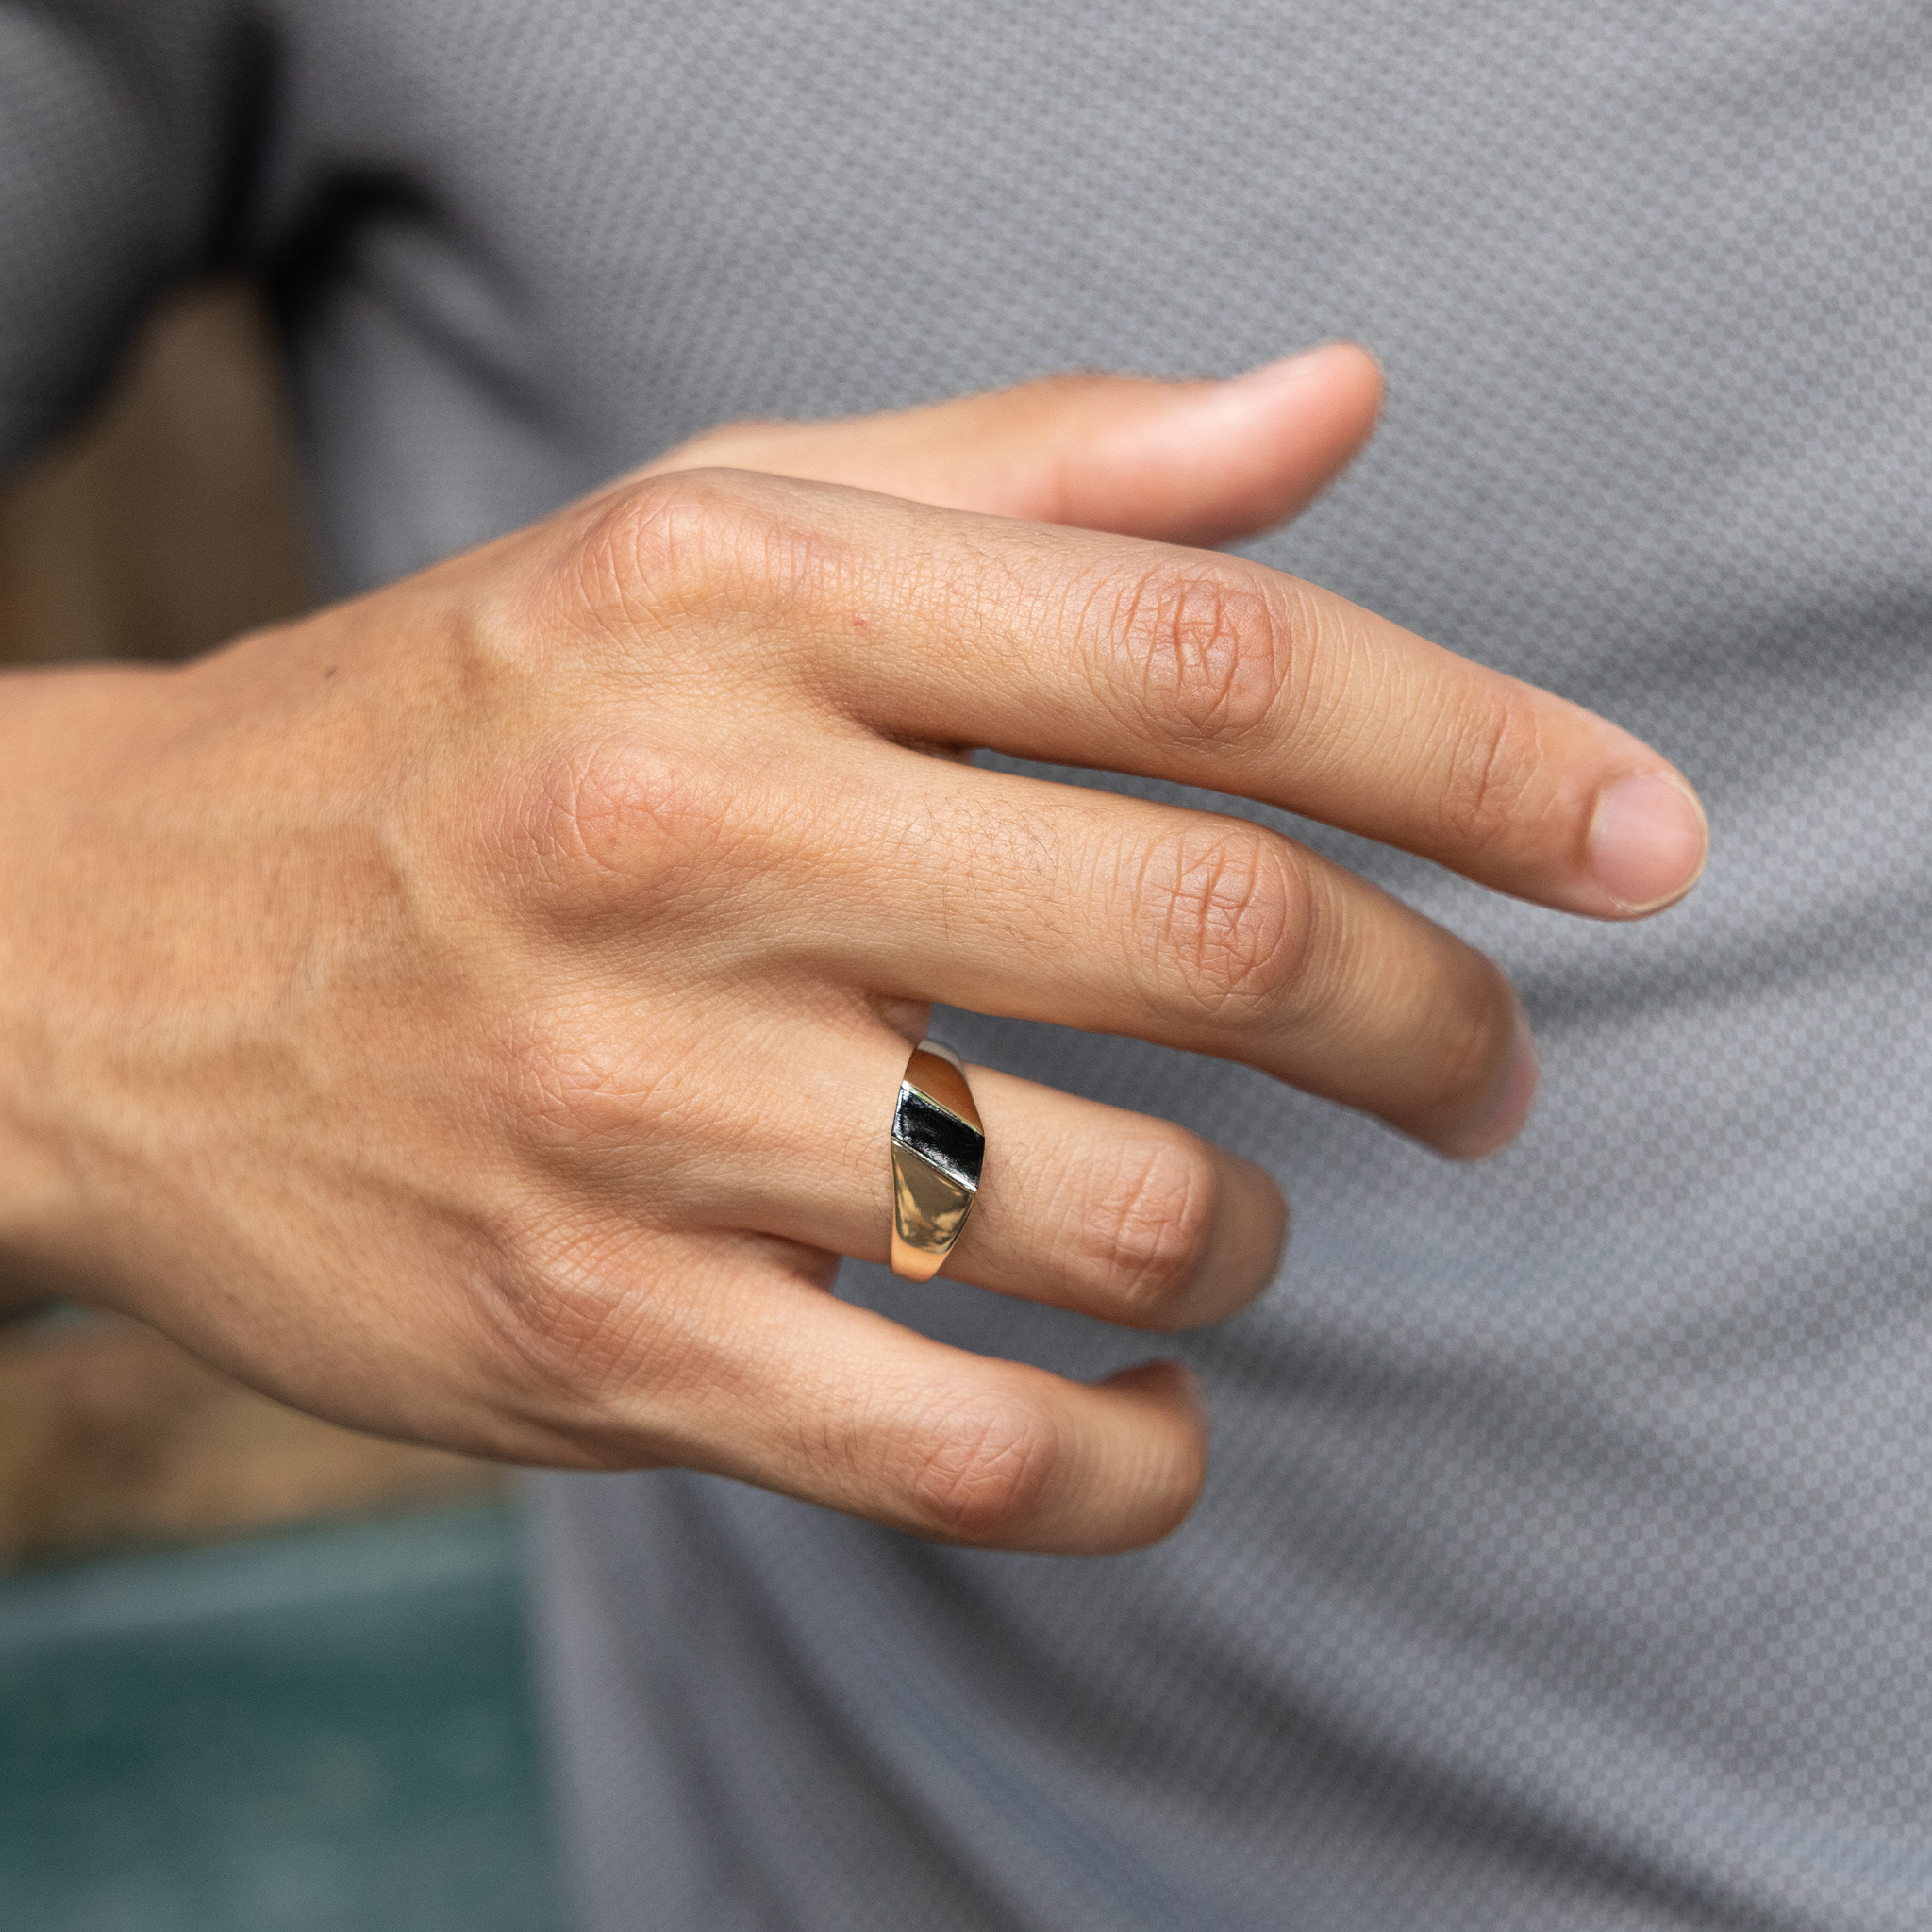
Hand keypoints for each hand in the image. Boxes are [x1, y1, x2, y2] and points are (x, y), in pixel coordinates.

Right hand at [0, 346, 1705, 1550]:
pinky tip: (1148, 1402)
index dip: (1485, 753)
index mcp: (741, 596)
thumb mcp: (714, 536)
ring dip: (1258, 1238)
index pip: (1216, 653)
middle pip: (1218, 929)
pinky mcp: (581, 1332)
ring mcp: (622, 1104)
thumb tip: (1336, 409)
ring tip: (1246, 1219)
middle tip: (1494, 1072)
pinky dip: (1133, 1454)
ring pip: (1114, 1217)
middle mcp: (682, 832)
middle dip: (1435, 1019)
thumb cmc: (469, 734)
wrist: (92, 956)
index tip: (1640, 841)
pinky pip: (968, 1444)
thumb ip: (1039, 471)